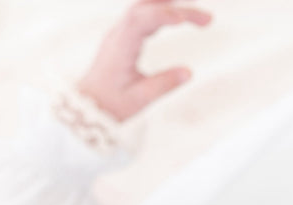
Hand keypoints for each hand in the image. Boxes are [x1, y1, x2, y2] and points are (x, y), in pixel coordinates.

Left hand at [76, 0, 211, 121]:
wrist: (86, 107)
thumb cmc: (110, 105)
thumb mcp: (138, 100)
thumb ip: (163, 85)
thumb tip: (189, 73)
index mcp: (120, 47)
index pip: (141, 20)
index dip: (163, 15)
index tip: (185, 20)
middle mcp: (118, 34)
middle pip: (147, 5)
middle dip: (176, 7)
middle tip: (205, 20)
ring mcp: (120, 32)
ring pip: (145, 5)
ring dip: (169, 4)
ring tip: (195, 14)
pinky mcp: (123, 35)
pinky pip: (143, 13)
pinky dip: (162, 10)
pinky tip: (178, 18)